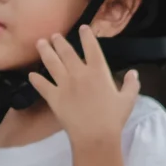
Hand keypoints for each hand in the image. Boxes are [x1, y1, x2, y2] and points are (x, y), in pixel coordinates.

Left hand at [29, 27, 139, 151]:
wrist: (95, 136)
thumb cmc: (113, 118)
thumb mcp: (128, 100)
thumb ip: (131, 85)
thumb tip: (134, 73)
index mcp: (98, 71)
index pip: (91, 47)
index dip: (86, 36)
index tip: (82, 28)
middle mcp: (79, 73)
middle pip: (67, 52)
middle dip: (60, 41)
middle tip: (54, 36)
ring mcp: (64, 84)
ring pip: (52, 63)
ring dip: (45, 51)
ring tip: (40, 43)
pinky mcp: (54, 97)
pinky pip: (42, 85)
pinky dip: (36, 80)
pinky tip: (31, 75)